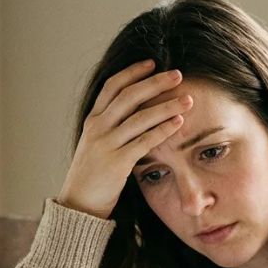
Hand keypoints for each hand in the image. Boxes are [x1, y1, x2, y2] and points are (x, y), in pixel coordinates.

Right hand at [57, 59, 193, 218]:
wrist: (79, 204)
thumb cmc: (92, 175)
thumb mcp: (96, 144)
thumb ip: (111, 126)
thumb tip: (136, 110)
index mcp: (92, 120)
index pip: (112, 86)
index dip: (133, 72)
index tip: (152, 63)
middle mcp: (97, 128)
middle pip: (129, 96)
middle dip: (155, 83)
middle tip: (178, 74)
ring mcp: (106, 145)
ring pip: (140, 117)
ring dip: (166, 105)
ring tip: (188, 99)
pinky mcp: (117, 163)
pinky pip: (145, 141)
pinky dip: (163, 130)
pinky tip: (179, 122)